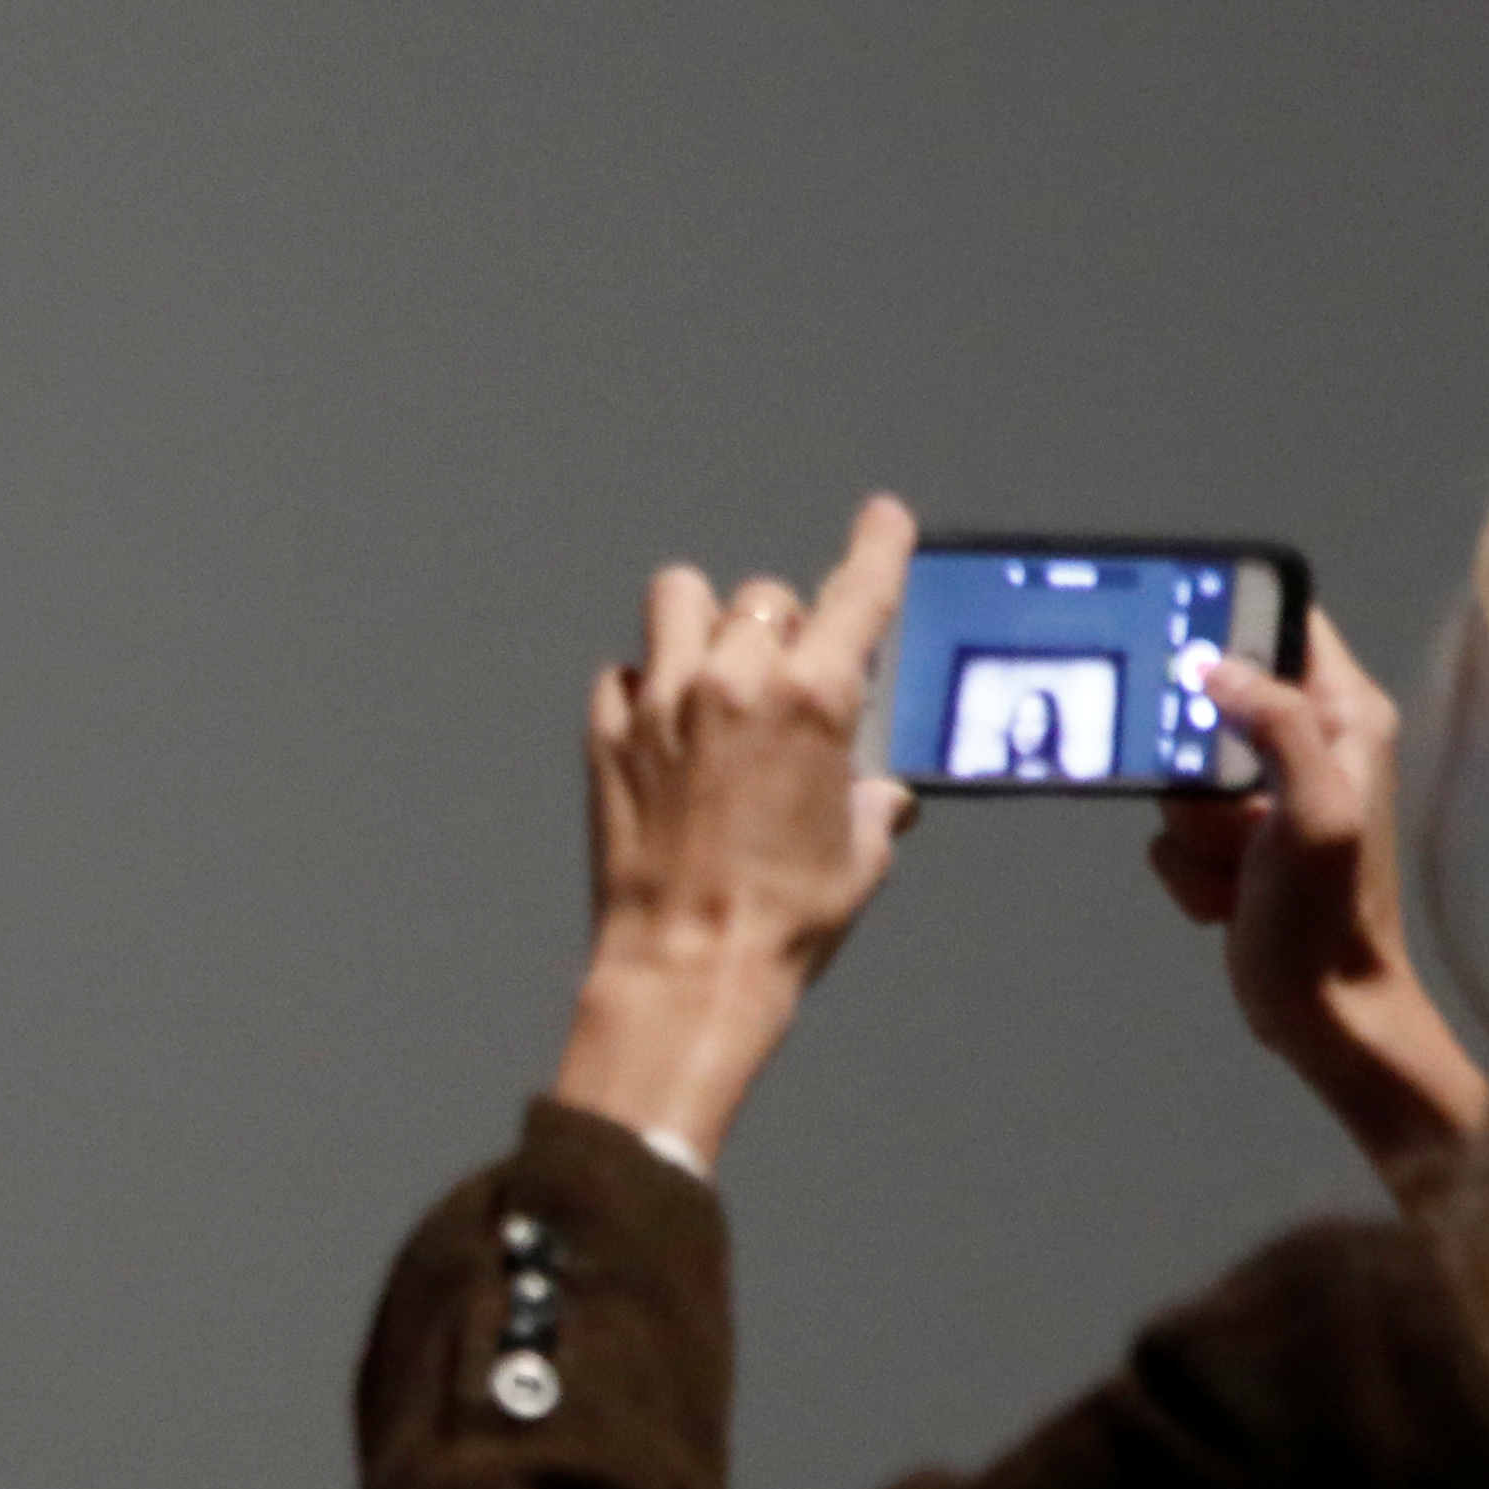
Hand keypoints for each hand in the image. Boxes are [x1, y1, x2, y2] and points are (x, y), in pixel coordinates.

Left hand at [548, 497, 923, 1172]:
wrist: (688, 969)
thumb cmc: (780, 923)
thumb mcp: (856, 858)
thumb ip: (870, 806)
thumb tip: (879, 796)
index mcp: (814, 702)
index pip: (858, 593)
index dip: (876, 546)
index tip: (881, 519)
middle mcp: (737, 683)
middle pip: (764, 596)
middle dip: (781, 625)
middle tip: (782, 676)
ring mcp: (664, 703)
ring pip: (679, 599)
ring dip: (702, 622)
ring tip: (711, 669)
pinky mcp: (608, 734)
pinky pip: (622, 672)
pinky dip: (643, 686)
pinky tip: (661, 727)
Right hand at [1147, 606, 1488, 1205]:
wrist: (1327, 1014)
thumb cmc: (1334, 920)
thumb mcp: (1314, 813)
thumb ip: (1276, 726)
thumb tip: (1215, 668)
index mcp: (1345, 717)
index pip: (1286, 622)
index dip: (1230, 623)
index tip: (1188, 657)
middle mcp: (1309, 745)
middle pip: (1206, 707)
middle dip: (1196, 769)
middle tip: (1234, 813)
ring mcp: (1267, 798)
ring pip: (1178, 776)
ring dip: (1196, 833)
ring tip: (1244, 870)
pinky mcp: (1234, 844)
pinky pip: (1172, 832)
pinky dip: (1191, 871)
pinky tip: (1233, 899)